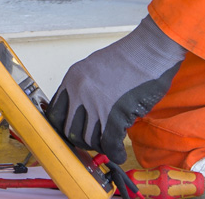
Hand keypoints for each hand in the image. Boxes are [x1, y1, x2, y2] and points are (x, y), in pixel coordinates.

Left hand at [44, 16, 185, 164]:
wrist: (150, 50)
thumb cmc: (130, 57)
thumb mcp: (95, 67)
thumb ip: (85, 89)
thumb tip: (84, 115)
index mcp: (72, 79)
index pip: (55, 113)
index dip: (64, 128)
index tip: (74, 133)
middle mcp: (79, 92)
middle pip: (70, 131)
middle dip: (82, 141)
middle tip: (94, 142)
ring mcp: (96, 104)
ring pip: (88, 139)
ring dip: (100, 147)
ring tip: (110, 145)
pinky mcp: (115, 115)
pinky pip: (109, 143)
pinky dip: (114, 153)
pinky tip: (119, 153)